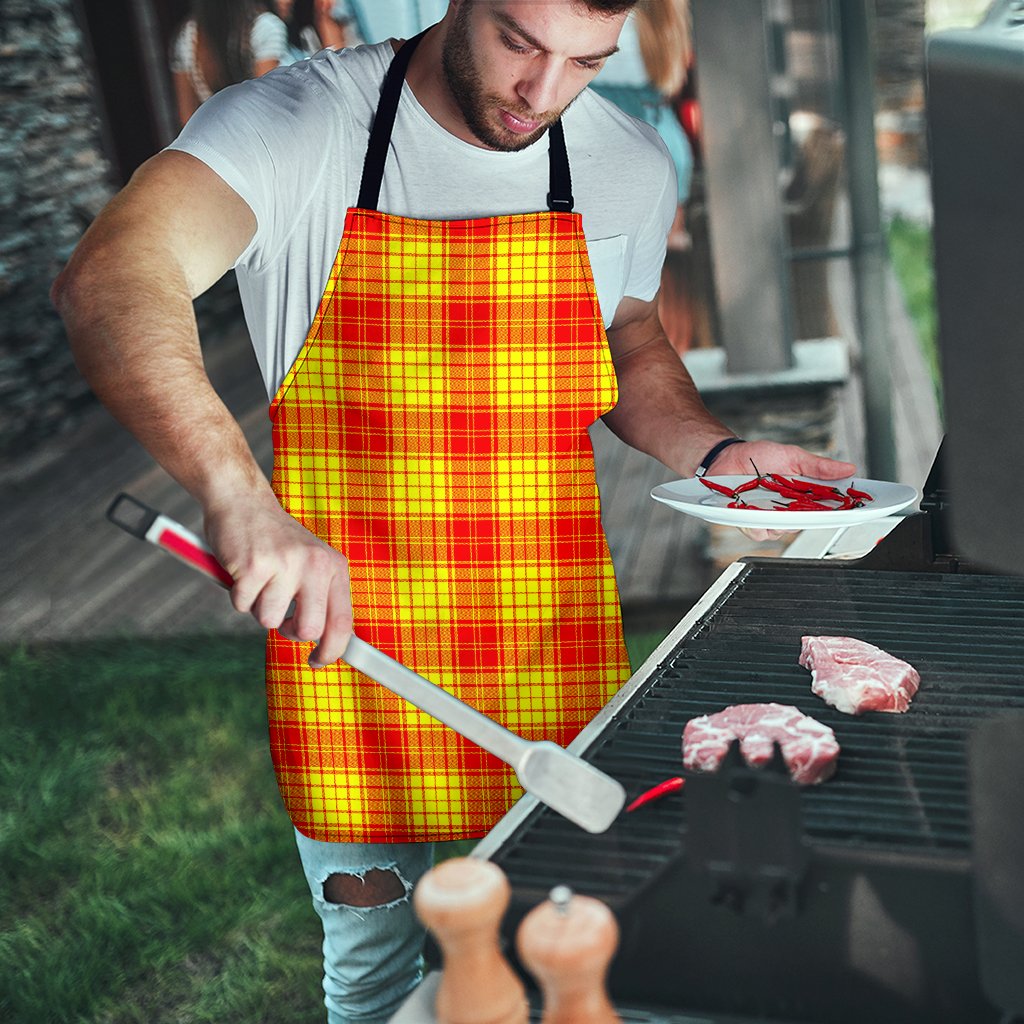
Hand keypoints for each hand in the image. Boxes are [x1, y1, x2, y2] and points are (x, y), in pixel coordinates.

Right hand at [203, 492, 352, 667]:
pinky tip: (243, 571)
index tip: (318, 661)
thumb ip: (320, 597)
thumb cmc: (275, 540)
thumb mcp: (310, 562)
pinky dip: (238, 595)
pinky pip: (242, 605)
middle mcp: (315, 565)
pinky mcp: (254, 566)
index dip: (332, 650)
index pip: (343, 622)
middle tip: (280, 615)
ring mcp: (285, 564)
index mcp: (334, 566)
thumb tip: (327, 643)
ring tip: (260, 580)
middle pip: (309, 630)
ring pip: (269, 620)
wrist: (243, 501)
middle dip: (290, 632)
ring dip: (258, 607)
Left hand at [707, 440, 856, 542]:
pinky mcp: (751, 523)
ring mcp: (771, 518)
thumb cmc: (759, 456)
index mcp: (804, 495)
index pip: (829, 508)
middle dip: (810, 515)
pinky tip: (753, 508)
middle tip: (805, 502)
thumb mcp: (793, 456)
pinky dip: (758, 522)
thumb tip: (848, 468)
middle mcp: (790, 510)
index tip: (857, 508)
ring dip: (780, 518)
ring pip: (784, 531)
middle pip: (809, 523)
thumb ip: (819, 466)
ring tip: (771, 499)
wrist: (727, 457)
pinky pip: (760, 532)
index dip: (844, 510)